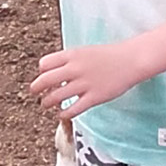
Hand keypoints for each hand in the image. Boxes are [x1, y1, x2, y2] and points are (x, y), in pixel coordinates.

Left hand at [29, 42, 143, 119]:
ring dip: (47, 103)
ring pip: (56, 96)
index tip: (43, 77)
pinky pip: (73, 109)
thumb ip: (69, 61)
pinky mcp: (94, 97)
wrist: (130, 60)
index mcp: (72, 54)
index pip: (45, 64)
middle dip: (36, 89)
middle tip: (34, 93)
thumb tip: (53, 72)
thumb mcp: (85, 51)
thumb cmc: (108, 56)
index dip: (41, 72)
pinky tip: (62, 114)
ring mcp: (84, 83)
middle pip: (45, 80)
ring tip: (46, 105)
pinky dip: (64, 114)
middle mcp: (75, 68)